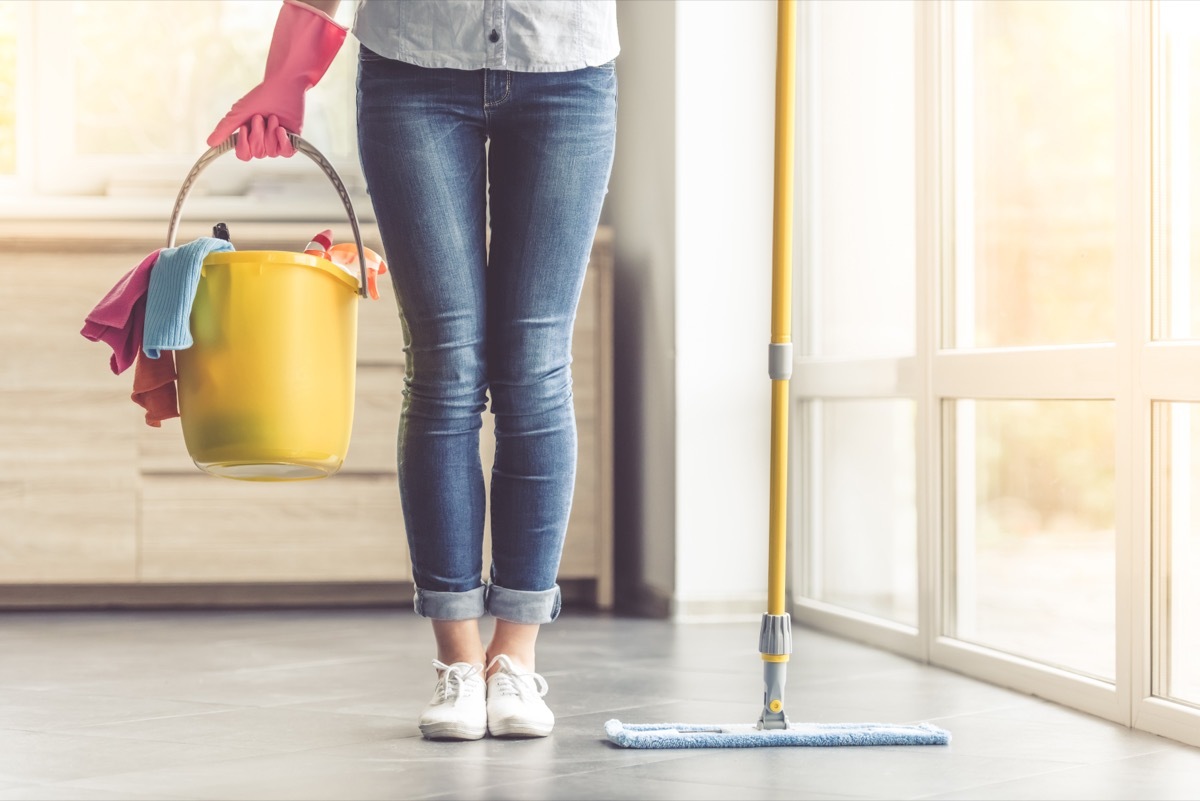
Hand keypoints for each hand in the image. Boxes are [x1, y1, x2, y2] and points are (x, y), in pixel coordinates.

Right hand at [206, 0, 346, 160]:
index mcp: (248, 134)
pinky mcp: (294, 139)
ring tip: (275, 117)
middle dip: (258, 133)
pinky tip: (285, 128)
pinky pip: (287, 153)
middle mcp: (263, 140)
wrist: (286, 81)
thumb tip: (208, 144)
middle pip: (256, 154)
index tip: (249, 124)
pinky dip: (285, 140)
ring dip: (271, 132)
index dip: (245, 143)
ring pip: (271, 153)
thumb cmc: (264, 93)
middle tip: (265, 117)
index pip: (242, 155)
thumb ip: (225, 126)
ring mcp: (278, 140)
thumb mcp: (241, 109)